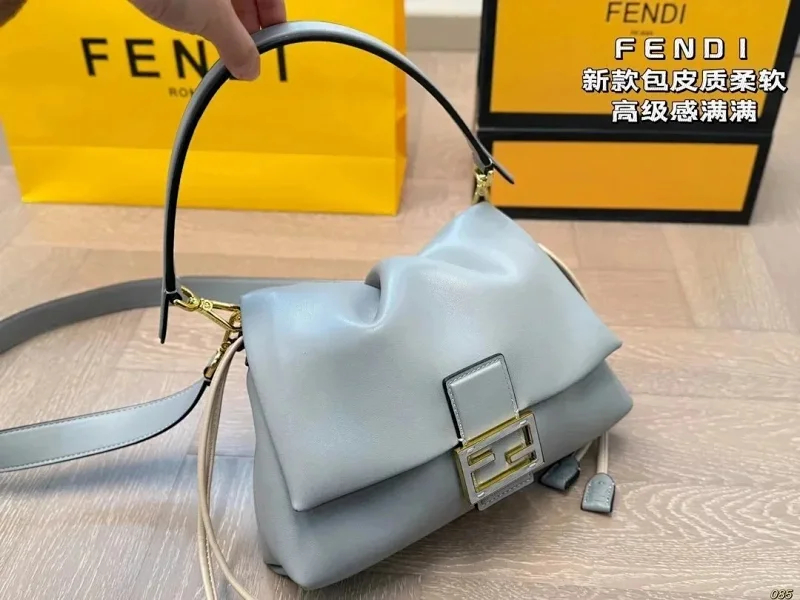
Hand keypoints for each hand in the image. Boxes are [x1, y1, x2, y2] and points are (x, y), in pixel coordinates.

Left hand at [129, 0, 285, 80]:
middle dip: (247, 21)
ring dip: (221, 16)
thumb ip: (238, 46)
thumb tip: (250, 70)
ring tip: (214, 38)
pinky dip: (197, 6)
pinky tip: (187, 18)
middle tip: (240, 49)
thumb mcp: (212, 19)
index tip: (267, 46)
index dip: (274, 22)